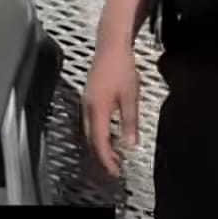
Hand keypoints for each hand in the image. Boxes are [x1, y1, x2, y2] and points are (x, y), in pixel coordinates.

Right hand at [83, 37, 138, 176]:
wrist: (111, 46)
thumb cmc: (121, 68)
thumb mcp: (130, 97)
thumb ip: (129, 123)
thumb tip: (131, 144)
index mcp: (98, 110)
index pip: (99, 142)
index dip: (106, 159)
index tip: (115, 172)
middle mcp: (88, 107)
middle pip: (91, 139)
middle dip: (102, 156)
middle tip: (115, 168)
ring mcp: (86, 101)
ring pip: (89, 131)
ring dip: (100, 145)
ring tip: (114, 155)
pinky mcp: (89, 96)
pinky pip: (90, 121)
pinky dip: (98, 133)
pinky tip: (108, 134)